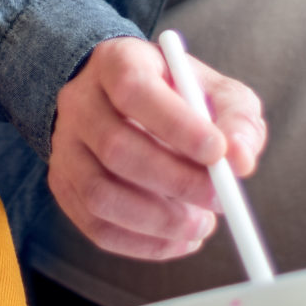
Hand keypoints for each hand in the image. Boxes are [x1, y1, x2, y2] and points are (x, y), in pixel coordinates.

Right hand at [48, 36, 266, 259]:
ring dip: (159, 221)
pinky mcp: (64, 186)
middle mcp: (80, 102)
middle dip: (176, 181)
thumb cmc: (178, 96)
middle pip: (115, 147)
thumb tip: (241, 159)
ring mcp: (65, 147)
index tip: (218, 152)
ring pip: (101, 194)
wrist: (123, 102)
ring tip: (202, 224)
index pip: (134, 90)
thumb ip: (236, 119)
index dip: (176, 125)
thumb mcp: (214, 90)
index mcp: (116, 62)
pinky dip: (143, 244)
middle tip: (220, 199)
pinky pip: (96, 226)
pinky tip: (179, 239)